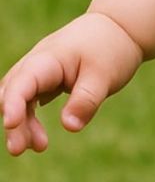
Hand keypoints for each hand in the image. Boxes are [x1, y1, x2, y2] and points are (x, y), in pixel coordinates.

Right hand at [1, 12, 143, 155]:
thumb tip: (69, 127)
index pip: (23, 82)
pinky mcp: (48, 80)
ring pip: (21, 98)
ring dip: (23, 123)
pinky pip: (30, 99)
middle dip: (13, 120)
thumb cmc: (110, 50)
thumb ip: (85, 101)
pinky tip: (38, 138)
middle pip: (14, 92)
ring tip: (38, 148)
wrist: (118, 30)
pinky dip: (31, 118)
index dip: (13, 102)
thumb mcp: (103, 77)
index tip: (10, 123)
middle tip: (18, 150)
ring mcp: (40, 71)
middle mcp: (37, 64)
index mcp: (48, 59)